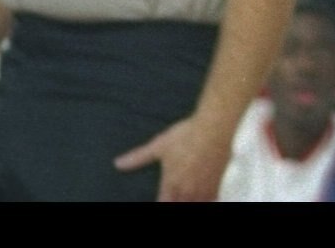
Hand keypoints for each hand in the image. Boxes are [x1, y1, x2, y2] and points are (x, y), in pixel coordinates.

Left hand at [114, 108, 234, 201]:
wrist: (215, 128)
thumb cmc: (186, 136)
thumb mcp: (159, 145)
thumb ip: (138, 157)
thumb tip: (117, 164)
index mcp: (170, 185)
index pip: (162, 204)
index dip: (161, 202)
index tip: (162, 199)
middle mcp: (186, 193)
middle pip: (179, 206)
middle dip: (175, 202)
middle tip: (173, 196)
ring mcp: (202, 191)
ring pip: (195, 205)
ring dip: (190, 202)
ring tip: (187, 197)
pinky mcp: (217, 185)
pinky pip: (211, 201)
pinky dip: (206, 201)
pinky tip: (204, 198)